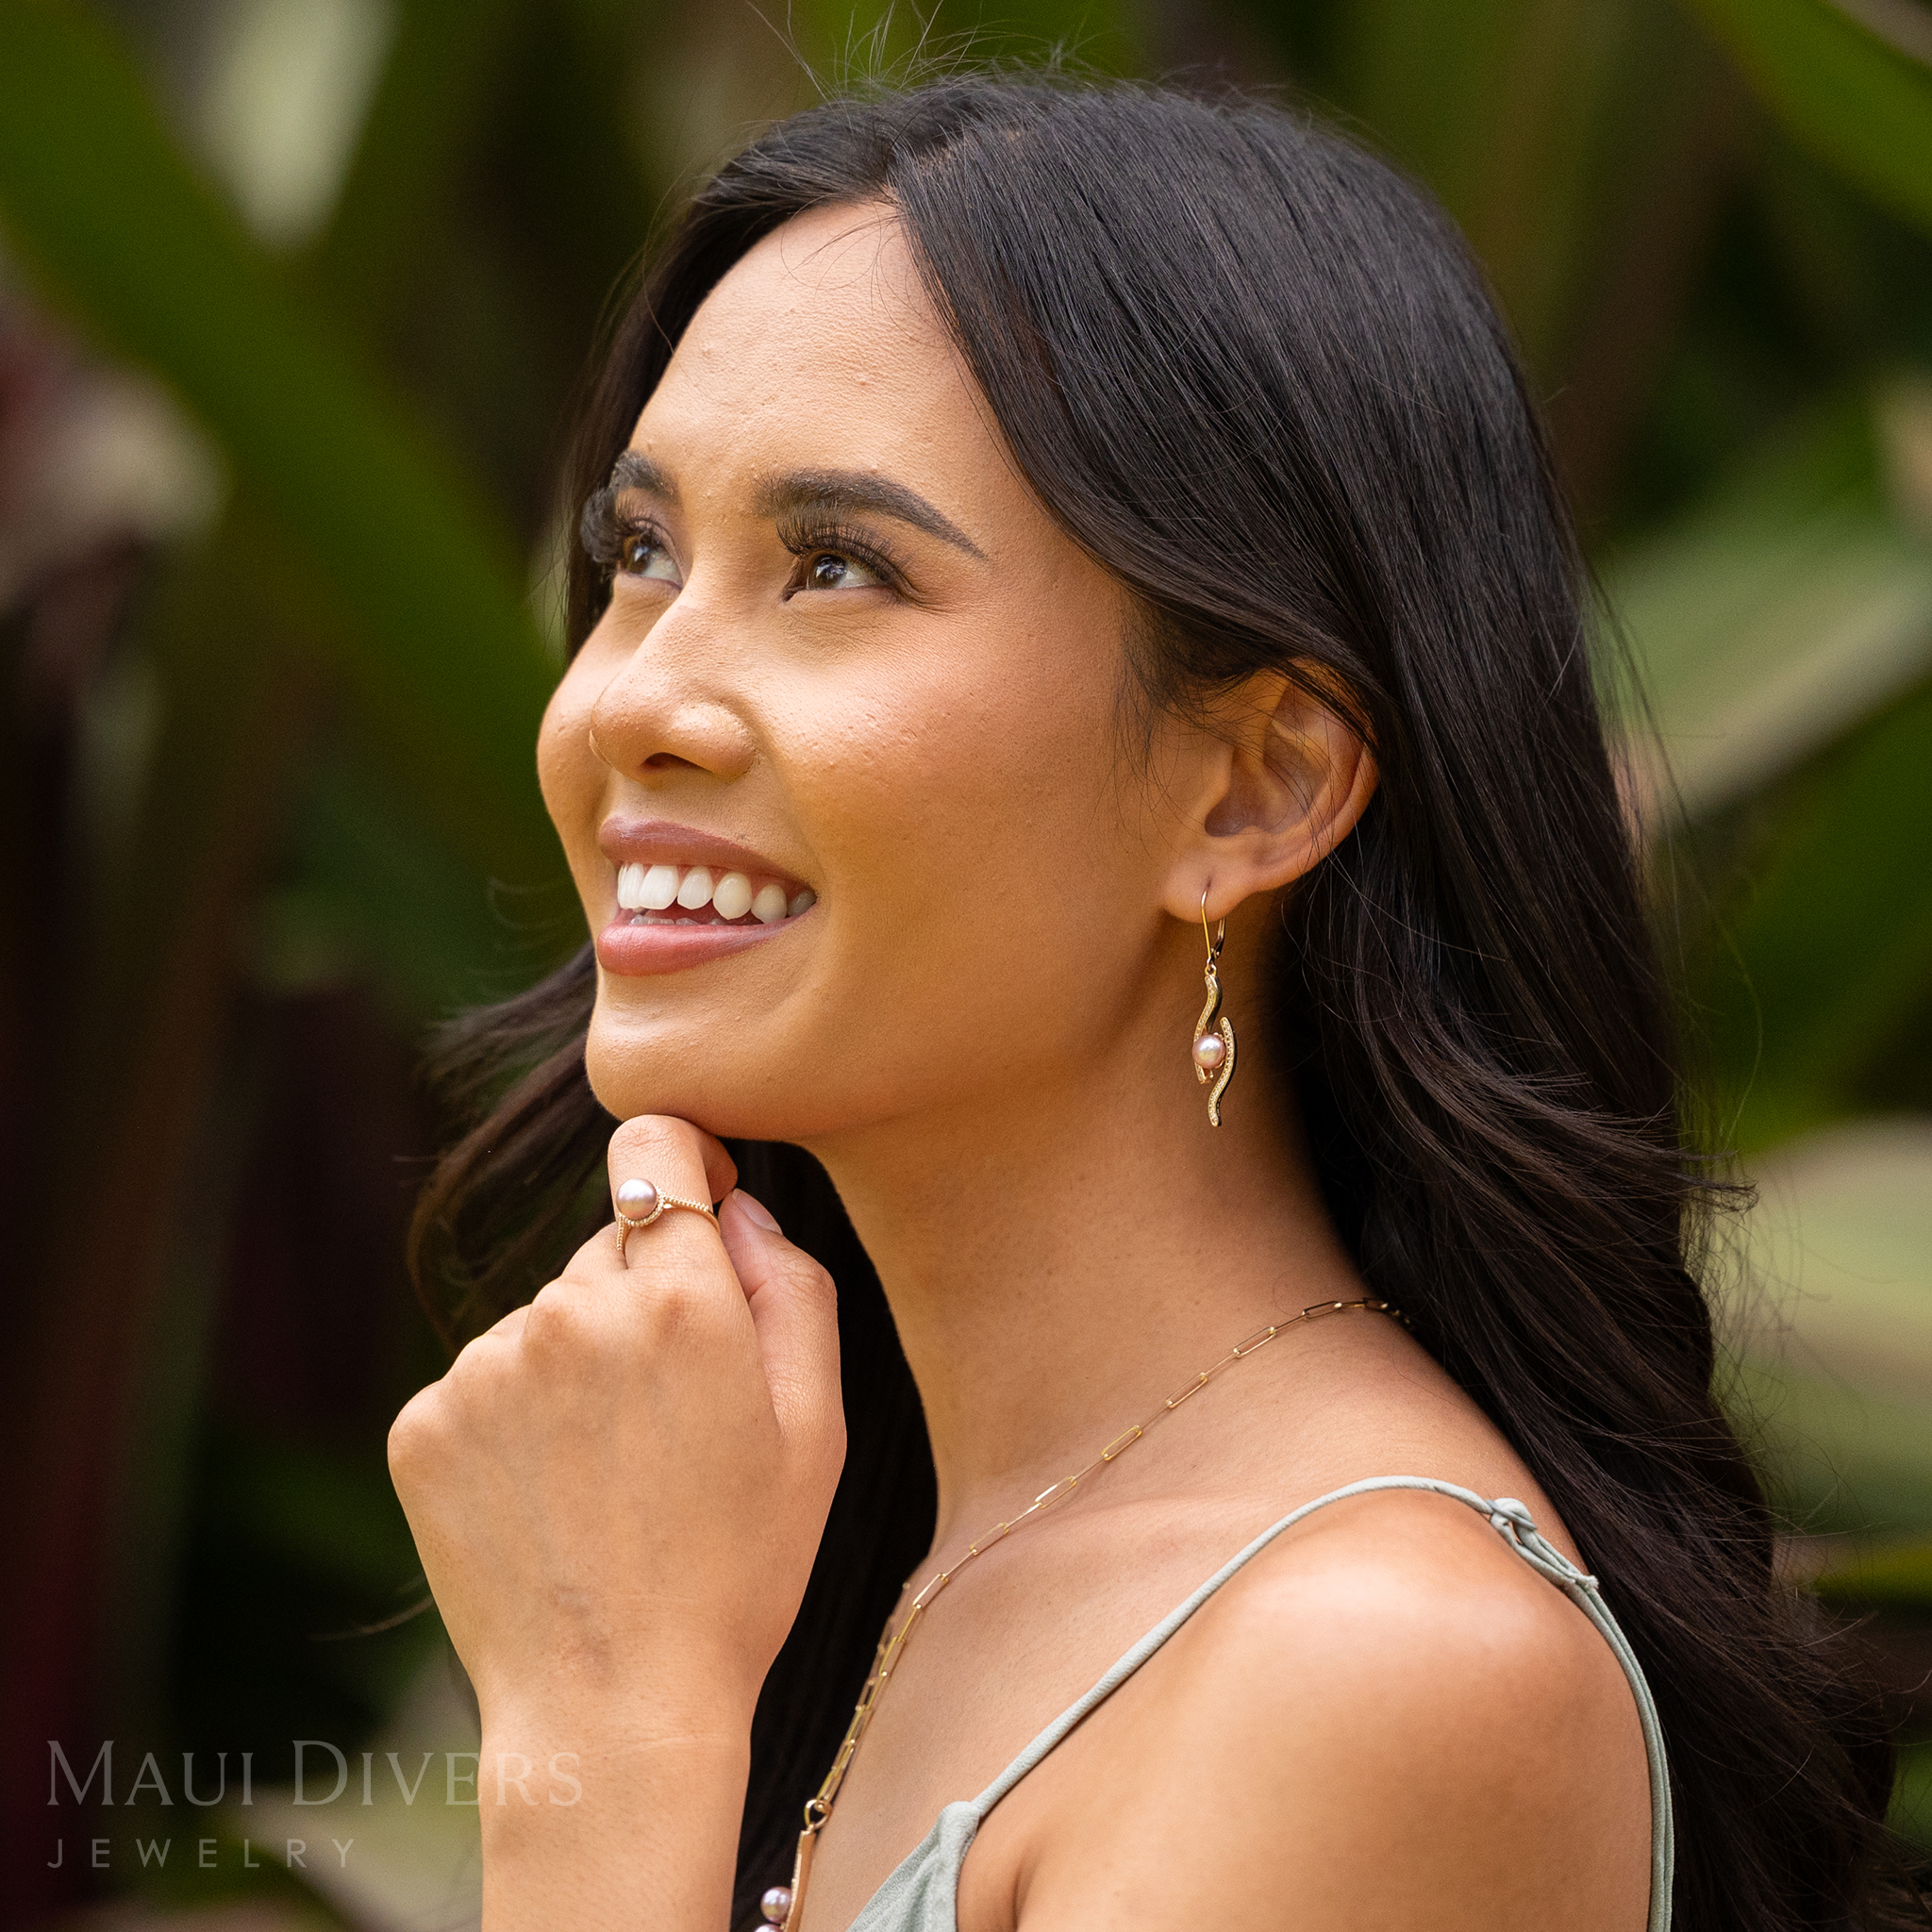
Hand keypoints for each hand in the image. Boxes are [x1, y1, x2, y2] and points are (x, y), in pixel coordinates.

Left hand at [388, 1116, 844, 1747]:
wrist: (614, 1706)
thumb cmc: (738, 1569)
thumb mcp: (818, 1429)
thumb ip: (792, 1286)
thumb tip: (736, 1207)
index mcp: (679, 1301)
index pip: (654, 1148)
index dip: (680, 1163)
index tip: (698, 1201)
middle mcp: (569, 1311)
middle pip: (610, 1248)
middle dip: (645, 1299)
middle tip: (673, 1416)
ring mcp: (483, 1367)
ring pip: (546, 1318)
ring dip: (577, 1365)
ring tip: (610, 1476)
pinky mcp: (423, 1422)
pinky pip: (483, 1380)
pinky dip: (516, 1420)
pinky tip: (551, 1497)